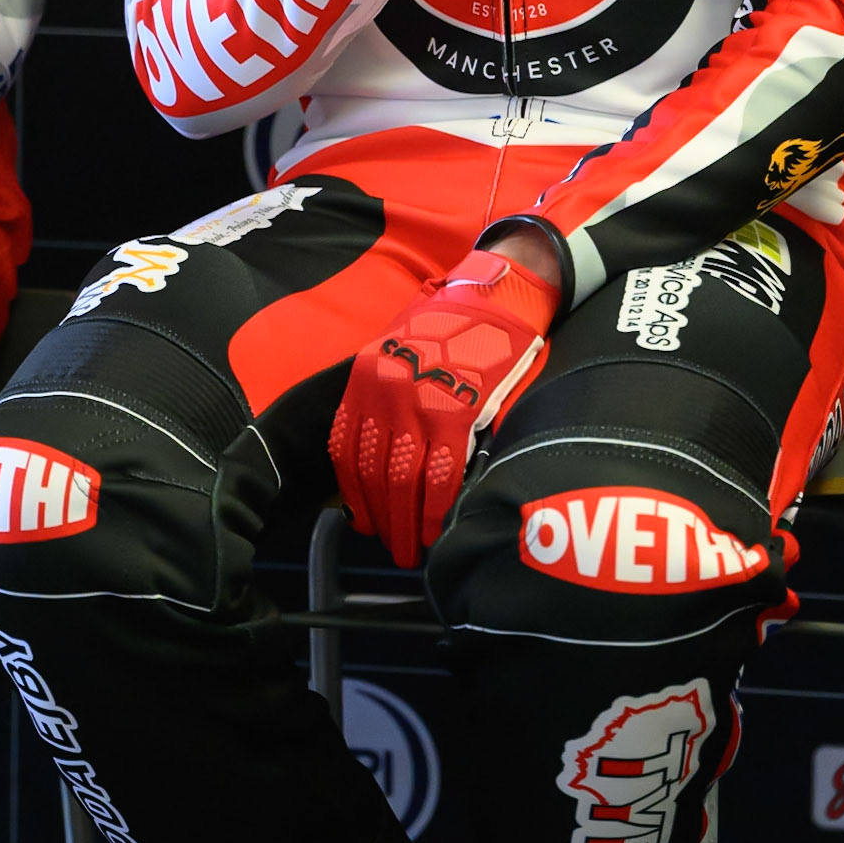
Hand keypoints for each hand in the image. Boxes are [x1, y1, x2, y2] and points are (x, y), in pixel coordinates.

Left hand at [328, 247, 559, 566]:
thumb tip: (384, 460)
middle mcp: (386, 391)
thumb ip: (388, 399)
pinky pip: (441, 473)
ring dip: (405, 522)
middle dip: (381, 518)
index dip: (354, 494)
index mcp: (366, 376)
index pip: (347, 449)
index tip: (363, 521)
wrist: (496, 294)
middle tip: (391, 545)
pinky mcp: (458, 412)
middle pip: (373, 472)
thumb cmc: (452, 325)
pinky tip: (438, 527)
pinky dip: (436, 507)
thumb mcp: (401, 351)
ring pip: (401, 480)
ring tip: (412, 547)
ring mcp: (420, 403)